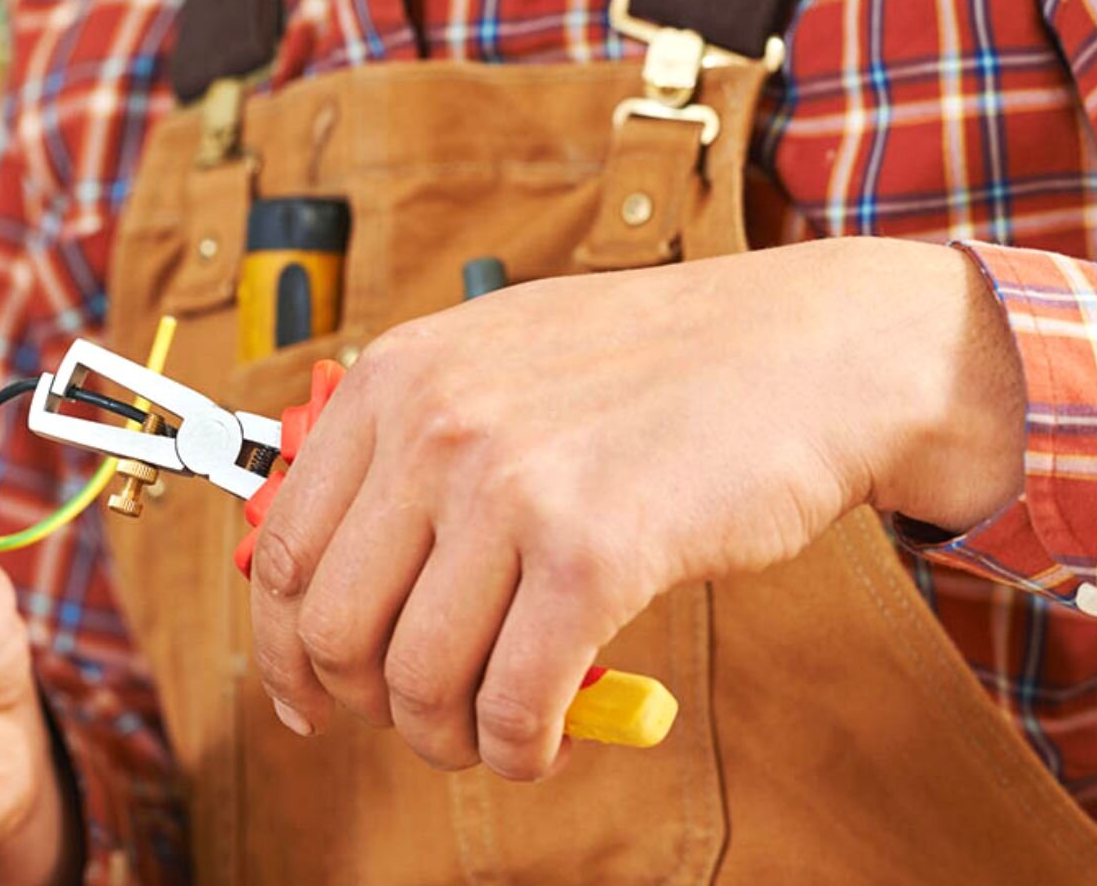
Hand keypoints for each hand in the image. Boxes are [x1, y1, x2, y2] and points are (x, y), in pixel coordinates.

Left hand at [249, 237, 1025, 779]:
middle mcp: (434, 426)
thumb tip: (341, 571)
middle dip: (368, 702)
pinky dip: (520, 747)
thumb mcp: (498, 361)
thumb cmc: (659, 366)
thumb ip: (411, 446)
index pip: (285, 550)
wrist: (811, 349)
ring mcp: (510, 487)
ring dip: (449, 737)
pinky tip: (546, 740)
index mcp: (395, 378)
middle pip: (336, 627)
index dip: (286, 649)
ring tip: (494, 733)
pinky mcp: (595, 552)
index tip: (305, 696)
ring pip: (417, 678)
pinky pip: (515, 701)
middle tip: (422, 718)